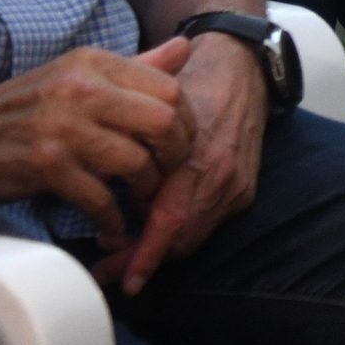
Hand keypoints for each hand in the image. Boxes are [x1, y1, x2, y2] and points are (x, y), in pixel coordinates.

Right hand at [0, 41, 196, 240]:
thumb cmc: (30, 105)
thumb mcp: (80, 74)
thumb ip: (136, 65)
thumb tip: (186, 48)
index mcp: (95, 64)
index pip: (168, 88)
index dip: (186, 120)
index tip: (181, 142)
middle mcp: (81, 90)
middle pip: (162, 122)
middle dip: (175, 154)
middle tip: (169, 172)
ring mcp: (62, 129)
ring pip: (136, 162)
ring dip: (146, 187)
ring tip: (142, 196)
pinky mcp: (45, 167)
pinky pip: (99, 199)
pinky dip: (113, 219)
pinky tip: (115, 225)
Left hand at [97, 34, 266, 294]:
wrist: (241, 68)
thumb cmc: (189, 85)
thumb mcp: (150, 112)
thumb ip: (130, 154)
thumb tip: (100, 194)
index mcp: (198, 157)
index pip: (170, 221)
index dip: (142, 254)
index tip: (115, 276)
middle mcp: (222, 176)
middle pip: (182, 239)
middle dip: (143, 260)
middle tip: (107, 269)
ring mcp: (237, 184)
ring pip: (195, 236)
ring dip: (160, 249)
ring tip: (123, 253)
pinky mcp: (245, 188)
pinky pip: (209, 223)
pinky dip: (181, 233)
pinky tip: (156, 228)